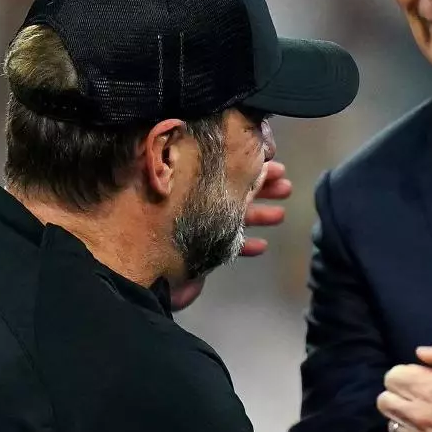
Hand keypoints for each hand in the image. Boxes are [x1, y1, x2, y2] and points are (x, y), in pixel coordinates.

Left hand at [168, 160, 291, 310]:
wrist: (146, 272)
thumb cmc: (178, 222)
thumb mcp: (213, 193)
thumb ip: (237, 179)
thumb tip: (258, 160)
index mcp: (192, 178)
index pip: (226, 165)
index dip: (252, 163)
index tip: (275, 161)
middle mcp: (191, 197)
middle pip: (231, 189)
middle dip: (261, 188)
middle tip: (286, 186)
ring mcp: (191, 224)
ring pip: (230, 216)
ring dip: (258, 215)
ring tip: (281, 215)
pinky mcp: (192, 251)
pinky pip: (222, 245)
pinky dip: (244, 244)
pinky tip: (263, 246)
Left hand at [376, 336, 431, 431]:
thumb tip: (421, 353)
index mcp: (428, 389)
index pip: (391, 377)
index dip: (407, 373)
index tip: (424, 377)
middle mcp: (418, 417)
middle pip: (384, 402)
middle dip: (400, 394)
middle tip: (422, 396)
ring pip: (393, 428)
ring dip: (406, 420)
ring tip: (429, 418)